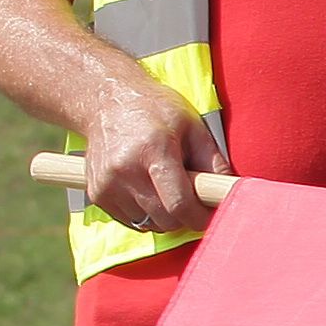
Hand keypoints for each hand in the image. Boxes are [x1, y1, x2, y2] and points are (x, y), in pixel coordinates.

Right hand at [70, 77, 216, 235]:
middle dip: (185, 216)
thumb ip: (213, 161)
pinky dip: (145, 213)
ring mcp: (107, 184)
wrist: (105, 101)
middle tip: (192, 198)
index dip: (200, 217)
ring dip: (164, 215)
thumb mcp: (192, 125)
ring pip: (148, 223)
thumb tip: (229, 191)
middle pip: (165, 219)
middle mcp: (126, 170)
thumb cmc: (154, 110)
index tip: (211, 215)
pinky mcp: (96, 193)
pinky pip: (130, 220)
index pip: (179, 203)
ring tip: (165, 187)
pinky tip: (147, 189)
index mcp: (153, 151)